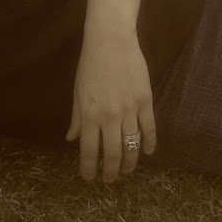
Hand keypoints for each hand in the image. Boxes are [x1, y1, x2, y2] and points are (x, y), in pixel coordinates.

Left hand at [66, 28, 155, 183]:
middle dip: (112, 172)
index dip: (89, 169)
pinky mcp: (145, 101)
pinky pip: (149, 128)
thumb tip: (71, 139)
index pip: (89, 151)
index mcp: (90, 115)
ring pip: (132, 144)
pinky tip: (147, 152)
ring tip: (127, 171)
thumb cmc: (90, 65)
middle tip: (110, 180)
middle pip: (113, 153)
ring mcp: (129, 109)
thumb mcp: (78, 92)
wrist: (110, 40)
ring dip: (130, 162)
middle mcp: (110, 116)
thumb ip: (77, 118)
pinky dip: (149, 143)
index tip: (90, 179)